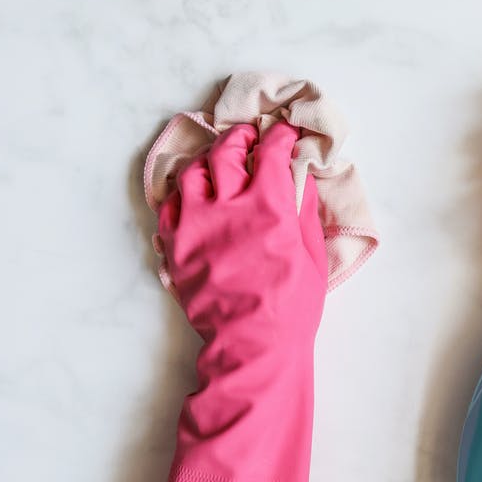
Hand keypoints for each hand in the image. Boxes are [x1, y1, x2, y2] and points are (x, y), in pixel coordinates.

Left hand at [151, 122, 327, 481]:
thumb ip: (303, 212)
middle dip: (240, 138)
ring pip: (193, 173)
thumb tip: (300, 179)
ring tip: (216, 164)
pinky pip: (169, 207)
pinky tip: (191, 196)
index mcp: (269, 206)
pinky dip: (181, 195)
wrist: (254, 346)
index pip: (272, 153)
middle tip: (248, 138)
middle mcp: (229, 206)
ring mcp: (196, 225)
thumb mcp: (312, 256)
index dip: (281, 138)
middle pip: (227, 152)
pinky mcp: (175, 246)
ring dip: (207, 162)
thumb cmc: (293, 306)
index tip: (286, 135)